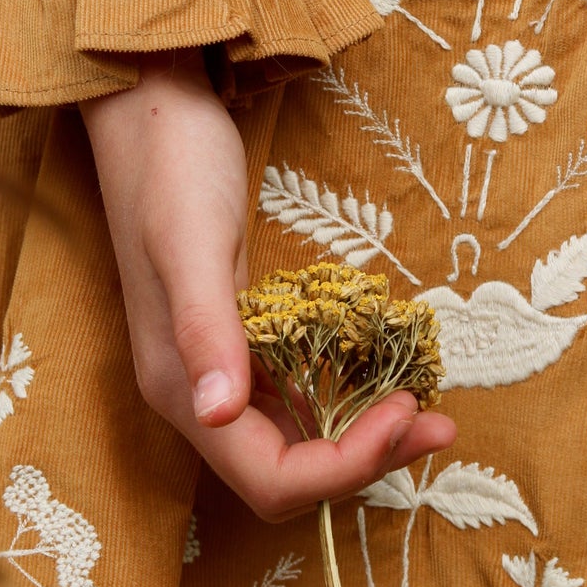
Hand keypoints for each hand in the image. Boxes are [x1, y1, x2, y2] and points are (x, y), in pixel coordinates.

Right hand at [81, 51, 455, 520]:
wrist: (150, 108)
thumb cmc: (171, 167)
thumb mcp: (191, 244)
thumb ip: (205, 330)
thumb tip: (215, 414)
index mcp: (178, 385)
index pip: (270, 478)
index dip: (343, 466)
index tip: (404, 411)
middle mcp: (195, 393)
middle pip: (287, 476)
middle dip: (364, 462)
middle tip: (436, 421)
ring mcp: (216, 370)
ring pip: (295, 447)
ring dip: (363, 441)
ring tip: (427, 409)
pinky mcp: (239, 342)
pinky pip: (297, 402)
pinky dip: (346, 404)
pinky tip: (384, 379)